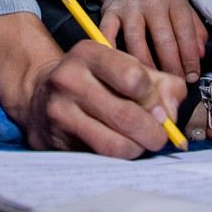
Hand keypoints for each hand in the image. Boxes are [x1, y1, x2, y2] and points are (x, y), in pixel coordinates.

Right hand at [25, 41, 189, 157]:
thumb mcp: (127, 68)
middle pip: (127, 116)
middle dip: (154, 133)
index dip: (154, 99)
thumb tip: (170, 115)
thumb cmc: (95, 82)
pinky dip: (118, 158)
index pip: (134, 78)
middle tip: (159, 136)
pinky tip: (120, 147)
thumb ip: (160, 84)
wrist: (41, 98)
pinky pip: (99, 158)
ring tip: (141, 144)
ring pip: (114, 144)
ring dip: (137, 149)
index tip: (158, 109)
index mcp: (89, 53)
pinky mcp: (55, 140)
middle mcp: (69, 78)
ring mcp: (59, 111)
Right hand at [98, 0, 207, 81]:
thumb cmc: (160, 2)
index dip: (189, 57)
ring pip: (136, 41)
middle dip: (170, 66)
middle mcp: (152, 3)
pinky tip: (117, 69)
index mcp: (174, 2)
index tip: (191, 77)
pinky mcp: (109, 13)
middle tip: (172, 86)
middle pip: (163, 39)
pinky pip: (107, 34)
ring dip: (145, 65)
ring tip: (150, 84)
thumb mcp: (182, 8)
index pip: (185, 32)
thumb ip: (195, 31)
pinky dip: (110, 51)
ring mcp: (129, 8)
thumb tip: (200, 56)